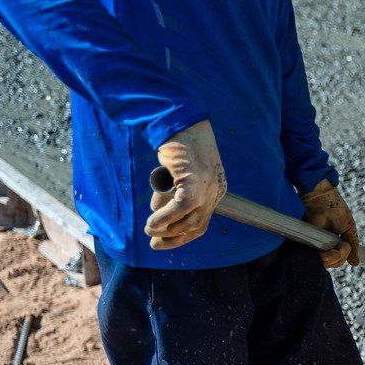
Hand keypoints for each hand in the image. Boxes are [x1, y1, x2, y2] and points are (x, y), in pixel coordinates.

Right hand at [147, 121, 225, 249]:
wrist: (181, 121)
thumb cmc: (178, 143)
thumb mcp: (177, 173)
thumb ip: (171, 192)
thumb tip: (158, 213)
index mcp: (215, 189)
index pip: (202, 221)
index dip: (184, 235)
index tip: (166, 241)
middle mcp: (215, 191)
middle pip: (197, 225)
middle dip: (175, 239)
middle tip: (154, 243)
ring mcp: (207, 188)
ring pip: (188, 221)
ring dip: (166, 229)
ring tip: (149, 230)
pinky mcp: (194, 183)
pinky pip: (179, 209)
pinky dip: (163, 219)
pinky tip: (151, 223)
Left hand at [300, 179, 358, 267]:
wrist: (322, 199)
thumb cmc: (336, 210)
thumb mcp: (349, 229)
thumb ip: (353, 245)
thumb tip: (356, 264)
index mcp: (333, 243)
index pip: (339, 259)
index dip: (344, 257)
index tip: (347, 248)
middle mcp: (323, 246)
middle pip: (334, 263)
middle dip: (341, 257)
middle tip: (344, 246)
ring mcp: (316, 246)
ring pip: (327, 263)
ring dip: (335, 257)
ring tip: (340, 247)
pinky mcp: (308, 244)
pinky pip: (319, 259)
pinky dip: (326, 257)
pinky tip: (330, 251)